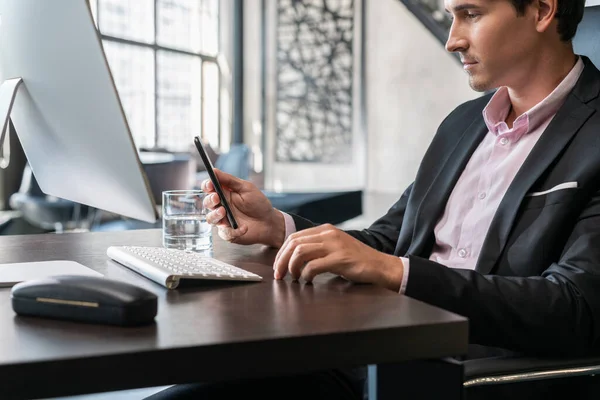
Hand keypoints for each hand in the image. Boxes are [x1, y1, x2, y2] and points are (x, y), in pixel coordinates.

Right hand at [202, 169, 284, 246]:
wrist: (269, 222)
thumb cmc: (258, 203)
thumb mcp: (246, 188)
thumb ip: (229, 180)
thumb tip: (214, 170)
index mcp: (224, 193)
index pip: (209, 188)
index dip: (207, 186)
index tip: (210, 185)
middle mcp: (221, 206)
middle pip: (207, 203)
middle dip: (210, 200)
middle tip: (217, 198)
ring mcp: (223, 220)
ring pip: (211, 219)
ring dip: (216, 215)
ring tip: (224, 211)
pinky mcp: (228, 233)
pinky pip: (225, 233)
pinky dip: (234, 231)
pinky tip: (244, 227)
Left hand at [273, 224, 403, 290]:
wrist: (380, 265)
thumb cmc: (356, 260)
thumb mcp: (334, 247)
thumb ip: (317, 248)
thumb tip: (294, 258)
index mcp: (325, 230)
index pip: (294, 237)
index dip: (282, 253)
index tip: (278, 266)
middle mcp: (328, 234)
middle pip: (294, 243)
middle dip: (282, 260)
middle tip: (279, 274)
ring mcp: (334, 245)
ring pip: (300, 252)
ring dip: (292, 267)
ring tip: (293, 277)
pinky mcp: (340, 259)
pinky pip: (314, 265)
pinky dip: (306, 274)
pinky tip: (308, 280)